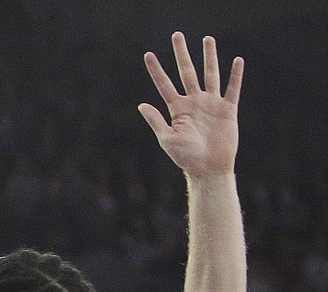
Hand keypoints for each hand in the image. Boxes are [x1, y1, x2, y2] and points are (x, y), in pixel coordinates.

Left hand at [139, 32, 243, 175]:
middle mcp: (194, 102)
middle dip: (181, 54)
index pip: (164, 85)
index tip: (147, 55)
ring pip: (210, 74)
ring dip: (209, 57)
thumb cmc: (186, 158)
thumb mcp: (167, 139)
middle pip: (187, 72)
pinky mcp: (228, 110)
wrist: (208, 169)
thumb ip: (156, 121)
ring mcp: (211, 104)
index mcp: (177, 109)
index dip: (156, 70)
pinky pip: (232, 89)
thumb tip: (141, 105)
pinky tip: (236, 60)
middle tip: (177, 35)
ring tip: (207, 39)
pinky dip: (235, 76)